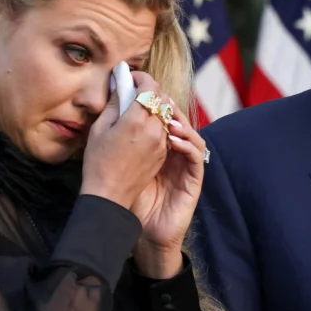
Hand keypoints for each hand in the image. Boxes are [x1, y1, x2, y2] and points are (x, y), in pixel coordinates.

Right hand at [80, 71, 169, 212]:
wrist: (110, 195)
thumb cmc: (98, 162)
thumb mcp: (99, 128)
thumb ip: (114, 103)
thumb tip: (120, 84)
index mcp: (137, 120)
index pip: (150, 87)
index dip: (142, 77)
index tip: (131, 77)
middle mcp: (154, 129)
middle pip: (162, 98)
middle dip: (150, 90)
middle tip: (134, 91)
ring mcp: (161, 142)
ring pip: (166, 114)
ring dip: (156, 106)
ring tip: (139, 108)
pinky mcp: (163, 153)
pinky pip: (165, 129)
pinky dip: (158, 122)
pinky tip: (143, 126)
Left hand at [129, 97, 206, 278]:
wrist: (130, 225)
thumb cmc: (122, 192)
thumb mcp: (117, 155)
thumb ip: (119, 129)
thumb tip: (114, 97)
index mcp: (155, 144)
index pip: (160, 114)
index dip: (155, 98)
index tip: (142, 85)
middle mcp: (172, 151)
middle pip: (178, 120)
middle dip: (168, 107)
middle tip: (157, 99)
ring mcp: (184, 165)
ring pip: (191, 135)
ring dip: (181, 123)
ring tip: (166, 118)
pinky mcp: (192, 179)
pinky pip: (196, 157)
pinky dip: (187, 144)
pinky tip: (173, 139)